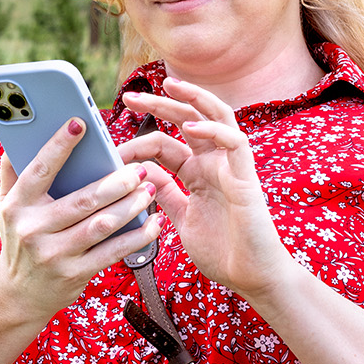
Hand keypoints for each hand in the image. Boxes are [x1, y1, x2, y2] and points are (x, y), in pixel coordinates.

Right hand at [0, 117, 161, 322]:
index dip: (59, 146)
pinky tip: (153, 222)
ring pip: (103, 224)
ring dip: (131, 205)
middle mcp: (33, 230)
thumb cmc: (17, 239)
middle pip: (83, 199)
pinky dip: (137, 236)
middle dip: (116, 181)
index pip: (40, 170)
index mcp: (17, 205)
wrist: (16, 295)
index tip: (80, 123)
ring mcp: (55, 254)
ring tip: (149, 188)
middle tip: (138, 168)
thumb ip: (13, 172)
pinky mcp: (75, 274)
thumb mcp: (5, 206)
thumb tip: (18, 133)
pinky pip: (113, 251)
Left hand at [119, 77, 295, 298]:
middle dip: (159, 105)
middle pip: (187, 120)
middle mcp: (214, 163)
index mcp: (197, 173)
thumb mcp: (181, 218)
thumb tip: (140, 173)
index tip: (112, 148)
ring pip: (216, 117)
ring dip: (192, 99)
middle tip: (129, 96)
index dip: (138, 141)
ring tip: (168, 86)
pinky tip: (192, 126)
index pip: (165, 144)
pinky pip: (233, 141)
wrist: (252, 277)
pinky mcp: (246, 176)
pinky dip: (213, 129)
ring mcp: (231, 167)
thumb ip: (164, 194)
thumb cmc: (222, 251)